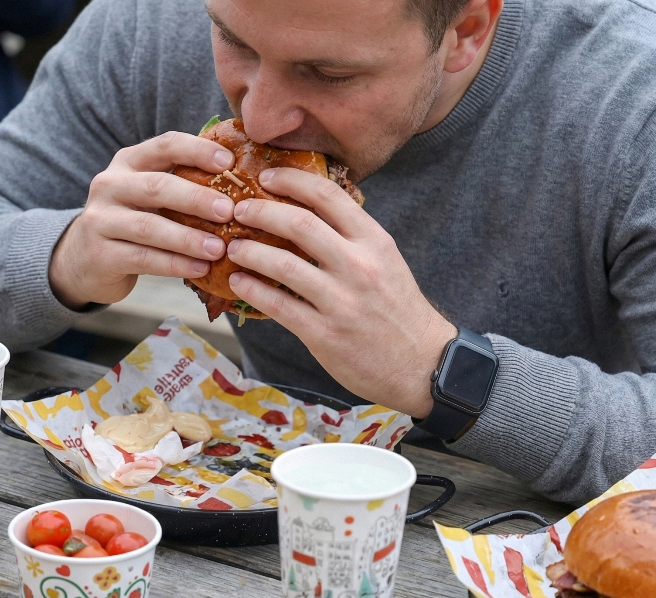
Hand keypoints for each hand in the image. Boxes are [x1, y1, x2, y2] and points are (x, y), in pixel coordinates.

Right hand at [49, 132, 236, 308]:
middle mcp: (110, 185)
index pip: (165, 145)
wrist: (82, 259)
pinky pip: (143, 259)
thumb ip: (181, 182)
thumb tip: (241, 178)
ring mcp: (101, 220)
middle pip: (157, 186)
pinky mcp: (100, 254)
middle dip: (197, 198)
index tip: (229, 162)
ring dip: (189, 238)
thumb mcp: (148, 194)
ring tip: (220, 249)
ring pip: (150, 227)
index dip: (198, 150)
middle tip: (229, 211)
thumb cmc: (132, 221)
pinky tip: (200, 269)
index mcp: (128, 162)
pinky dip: (175, 264)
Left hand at [226, 168, 457, 416]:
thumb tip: (305, 210)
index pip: (328, 195)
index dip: (291, 180)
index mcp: (374, 241)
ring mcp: (341, 301)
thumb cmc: (397, 308)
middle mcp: (359, 266)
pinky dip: (252, 289)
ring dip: (249, 251)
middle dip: (260, 211)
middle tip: (239, 210)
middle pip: (299, 223)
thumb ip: (350, 237)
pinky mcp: (324, 333)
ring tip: (234, 247)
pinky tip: (238, 282)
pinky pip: (278, 305)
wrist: (421, 362)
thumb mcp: (385, 260)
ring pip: (282, 263)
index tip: (266, 176)